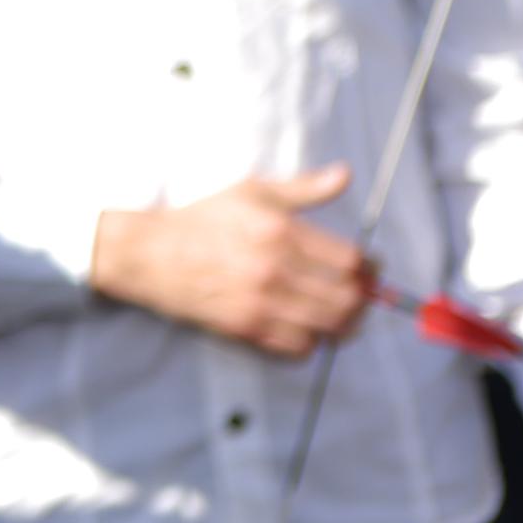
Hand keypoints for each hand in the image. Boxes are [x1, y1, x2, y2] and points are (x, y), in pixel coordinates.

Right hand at [88, 165, 370, 355]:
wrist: (152, 253)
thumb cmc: (202, 219)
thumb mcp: (252, 192)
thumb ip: (304, 188)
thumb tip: (344, 175)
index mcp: (281, 231)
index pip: (351, 260)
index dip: (370, 268)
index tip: (369, 268)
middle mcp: (275, 269)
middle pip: (348, 298)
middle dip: (364, 298)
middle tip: (360, 294)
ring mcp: (261, 302)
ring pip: (330, 326)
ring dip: (346, 323)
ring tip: (343, 314)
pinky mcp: (247, 328)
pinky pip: (300, 347)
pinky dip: (313, 341)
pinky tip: (308, 326)